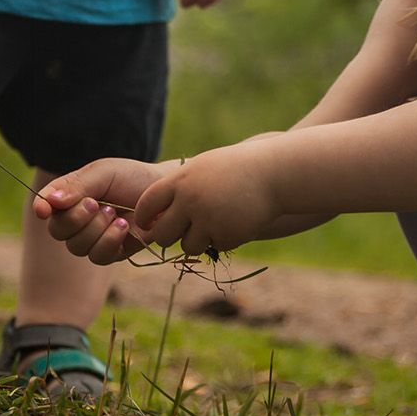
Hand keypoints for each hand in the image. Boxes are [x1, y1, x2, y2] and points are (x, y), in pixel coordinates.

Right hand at [33, 158, 177, 264]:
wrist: (163, 192)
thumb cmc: (132, 177)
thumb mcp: (104, 173)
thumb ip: (77, 186)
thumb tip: (49, 201)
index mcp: (71, 196)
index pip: (46, 204)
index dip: (41, 207)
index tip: (44, 209)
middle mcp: (77, 219)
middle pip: (57, 230)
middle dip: (75, 219)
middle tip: (96, 204)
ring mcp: (93, 238)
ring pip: (76, 247)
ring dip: (96, 230)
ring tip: (115, 213)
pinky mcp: (111, 252)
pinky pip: (98, 257)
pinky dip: (109, 241)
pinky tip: (123, 226)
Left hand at [133, 142, 280, 256]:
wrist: (273, 173)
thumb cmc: (235, 168)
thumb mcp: (202, 168)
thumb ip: (178, 187)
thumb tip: (152, 215)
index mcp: (180, 181)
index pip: (147, 204)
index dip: (143, 217)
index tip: (147, 223)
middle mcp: (190, 201)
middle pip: (162, 234)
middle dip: (168, 237)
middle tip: (178, 232)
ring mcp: (208, 219)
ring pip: (187, 246)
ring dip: (196, 241)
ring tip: (211, 225)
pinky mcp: (226, 235)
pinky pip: (213, 247)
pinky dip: (221, 240)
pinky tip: (233, 223)